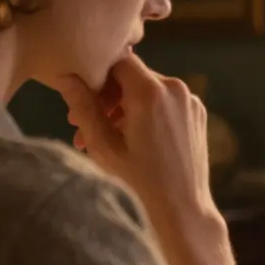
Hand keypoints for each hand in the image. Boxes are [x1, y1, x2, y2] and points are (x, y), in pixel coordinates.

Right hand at [57, 55, 214, 226]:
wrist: (182, 204)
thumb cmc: (139, 178)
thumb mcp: (102, 144)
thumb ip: (83, 106)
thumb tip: (66, 77)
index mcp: (150, 91)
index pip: (117, 60)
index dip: (98, 76)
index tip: (84, 101)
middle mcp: (175, 88)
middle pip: (133, 76)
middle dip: (108, 97)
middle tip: (86, 124)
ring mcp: (190, 100)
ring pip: (149, 90)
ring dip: (126, 107)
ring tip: (107, 137)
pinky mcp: (198, 113)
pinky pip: (166, 103)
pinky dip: (148, 113)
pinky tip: (135, 139)